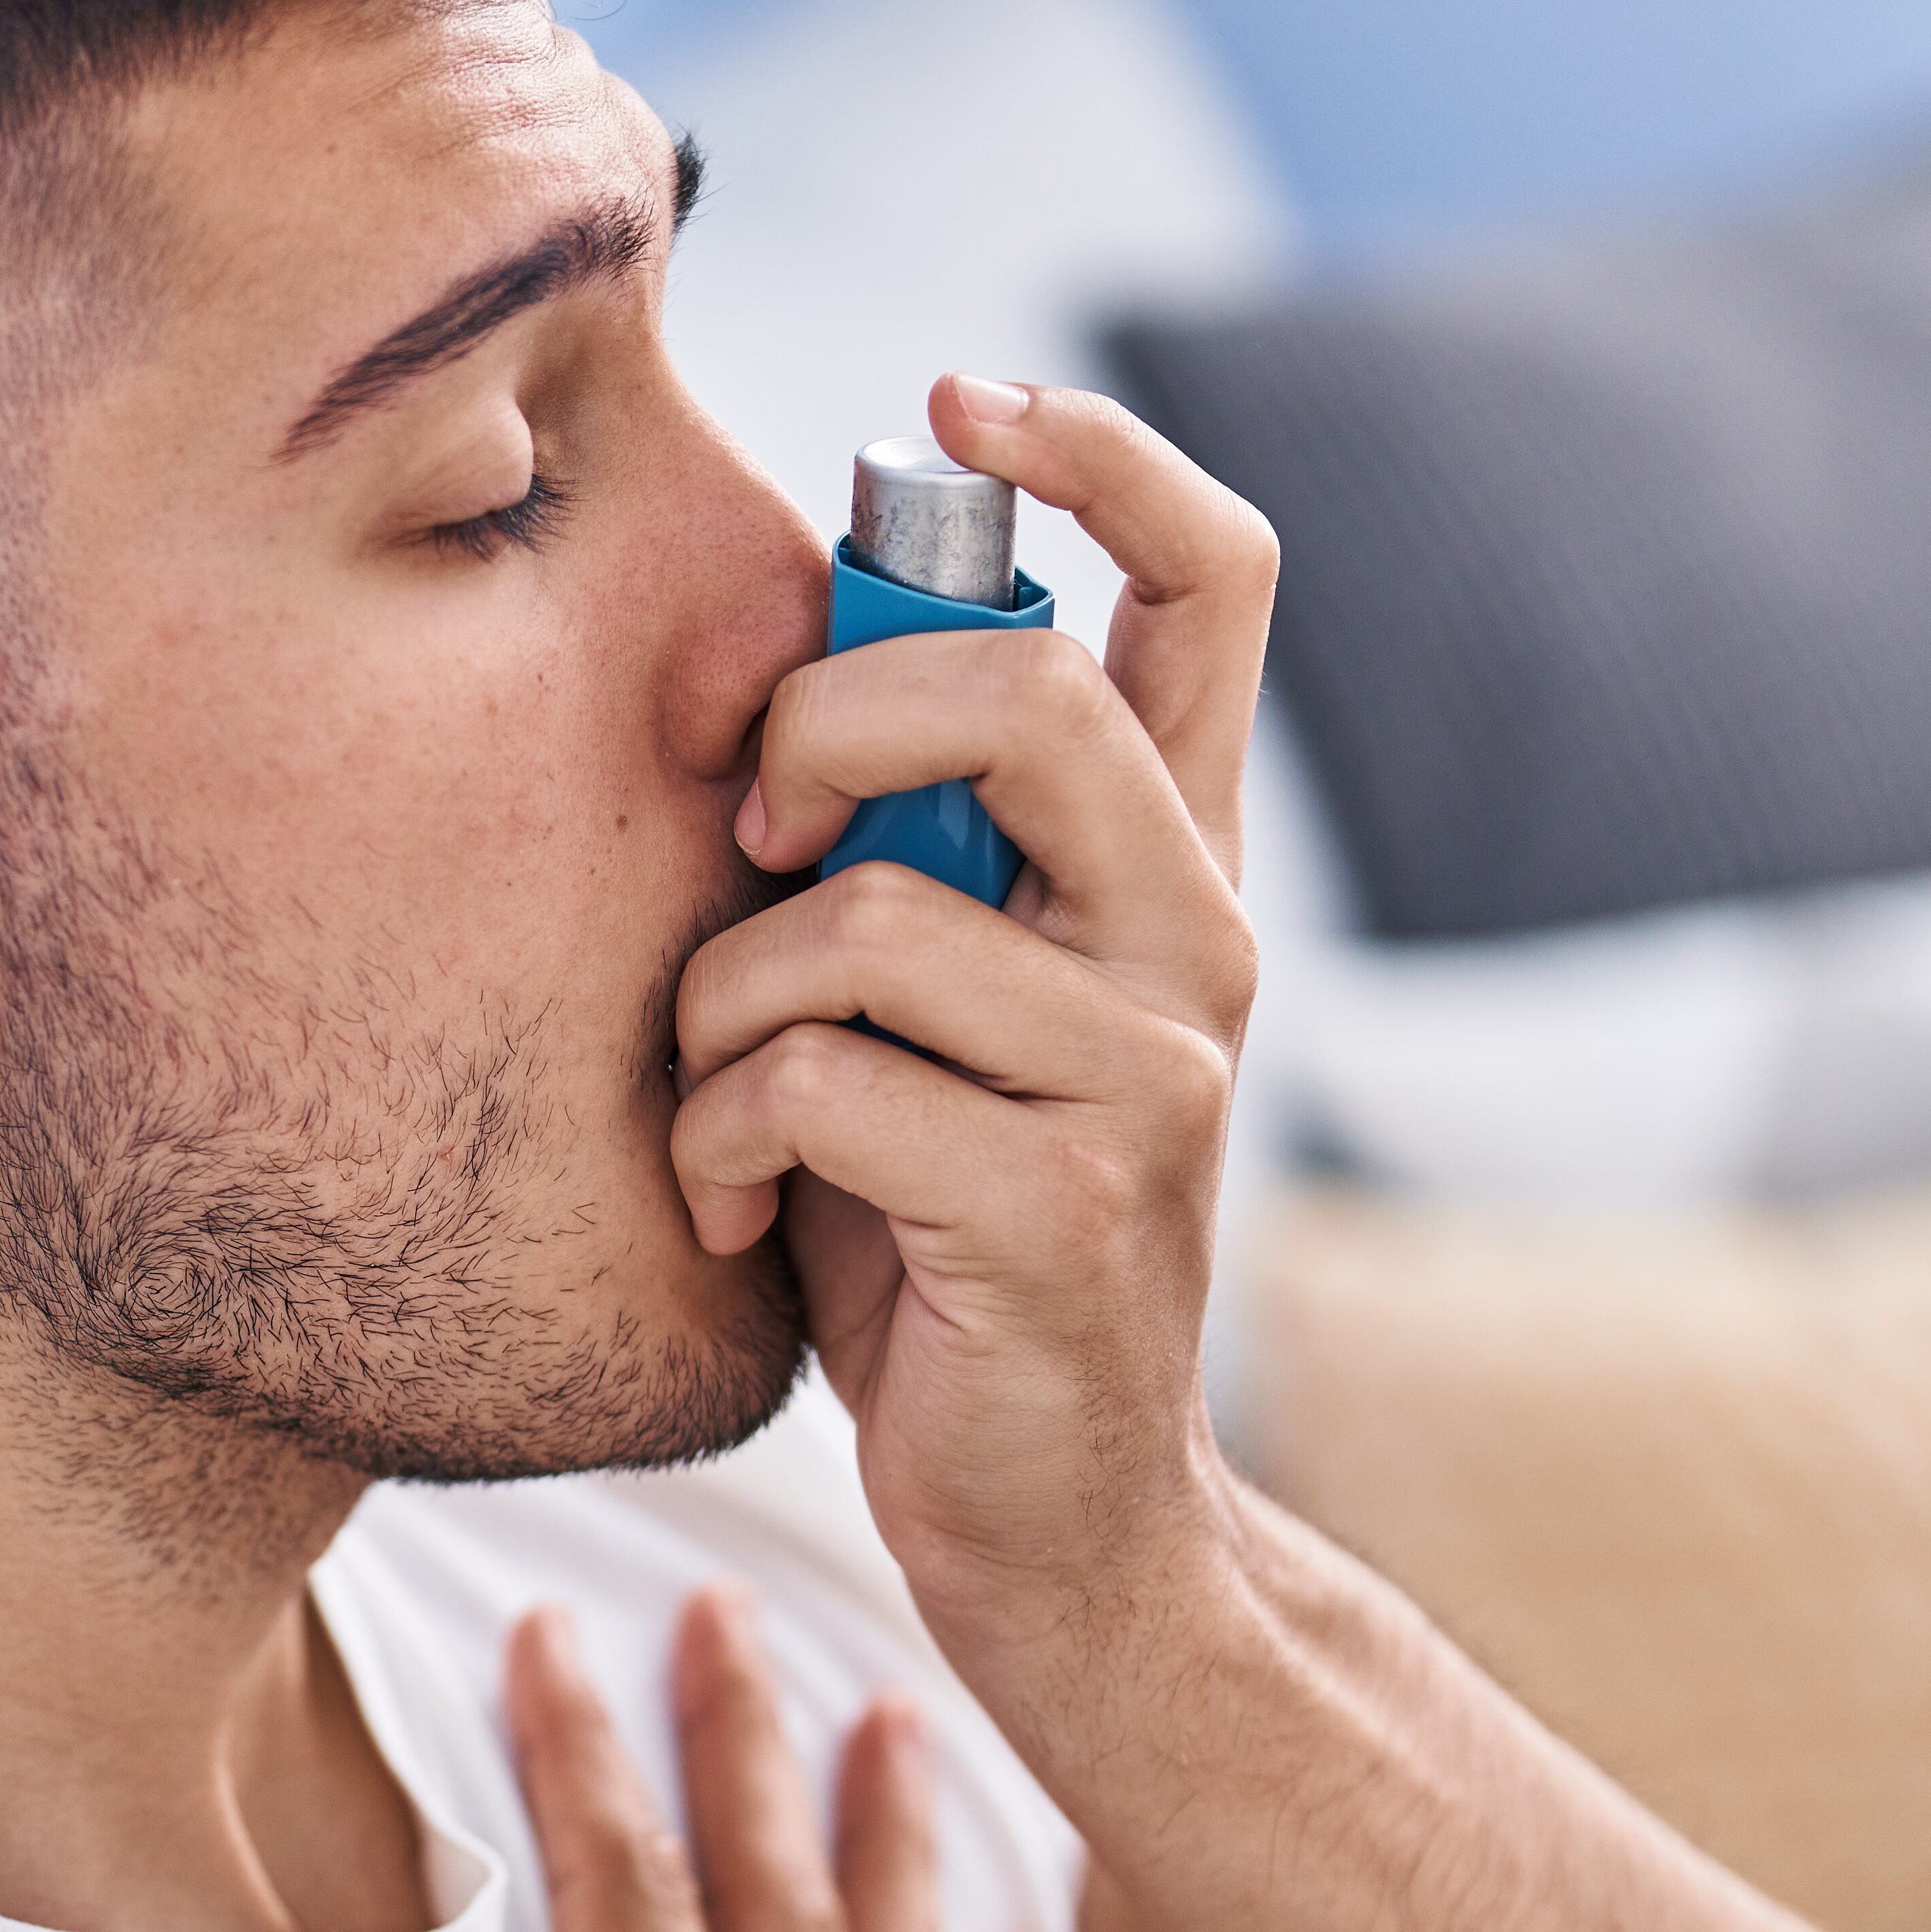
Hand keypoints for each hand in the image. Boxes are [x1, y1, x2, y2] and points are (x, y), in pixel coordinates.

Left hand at [668, 372, 1275, 1673]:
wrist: (1055, 1532)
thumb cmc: (940, 1248)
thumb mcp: (929, 1013)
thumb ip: (904, 850)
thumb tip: (774, 672)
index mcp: (1173, 866)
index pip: (1219, 578)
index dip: (1100, 449)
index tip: (959, 399)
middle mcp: (1194, 943)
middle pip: (1018, 689)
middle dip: (822, 719)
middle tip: (751, 830)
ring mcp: (1148, 1079)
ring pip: (863, 914)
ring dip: (718, 1003)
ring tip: (711, 1098)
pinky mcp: (1063, 1211)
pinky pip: (814, 1080)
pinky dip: (712, 1135)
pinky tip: (722, 1206)